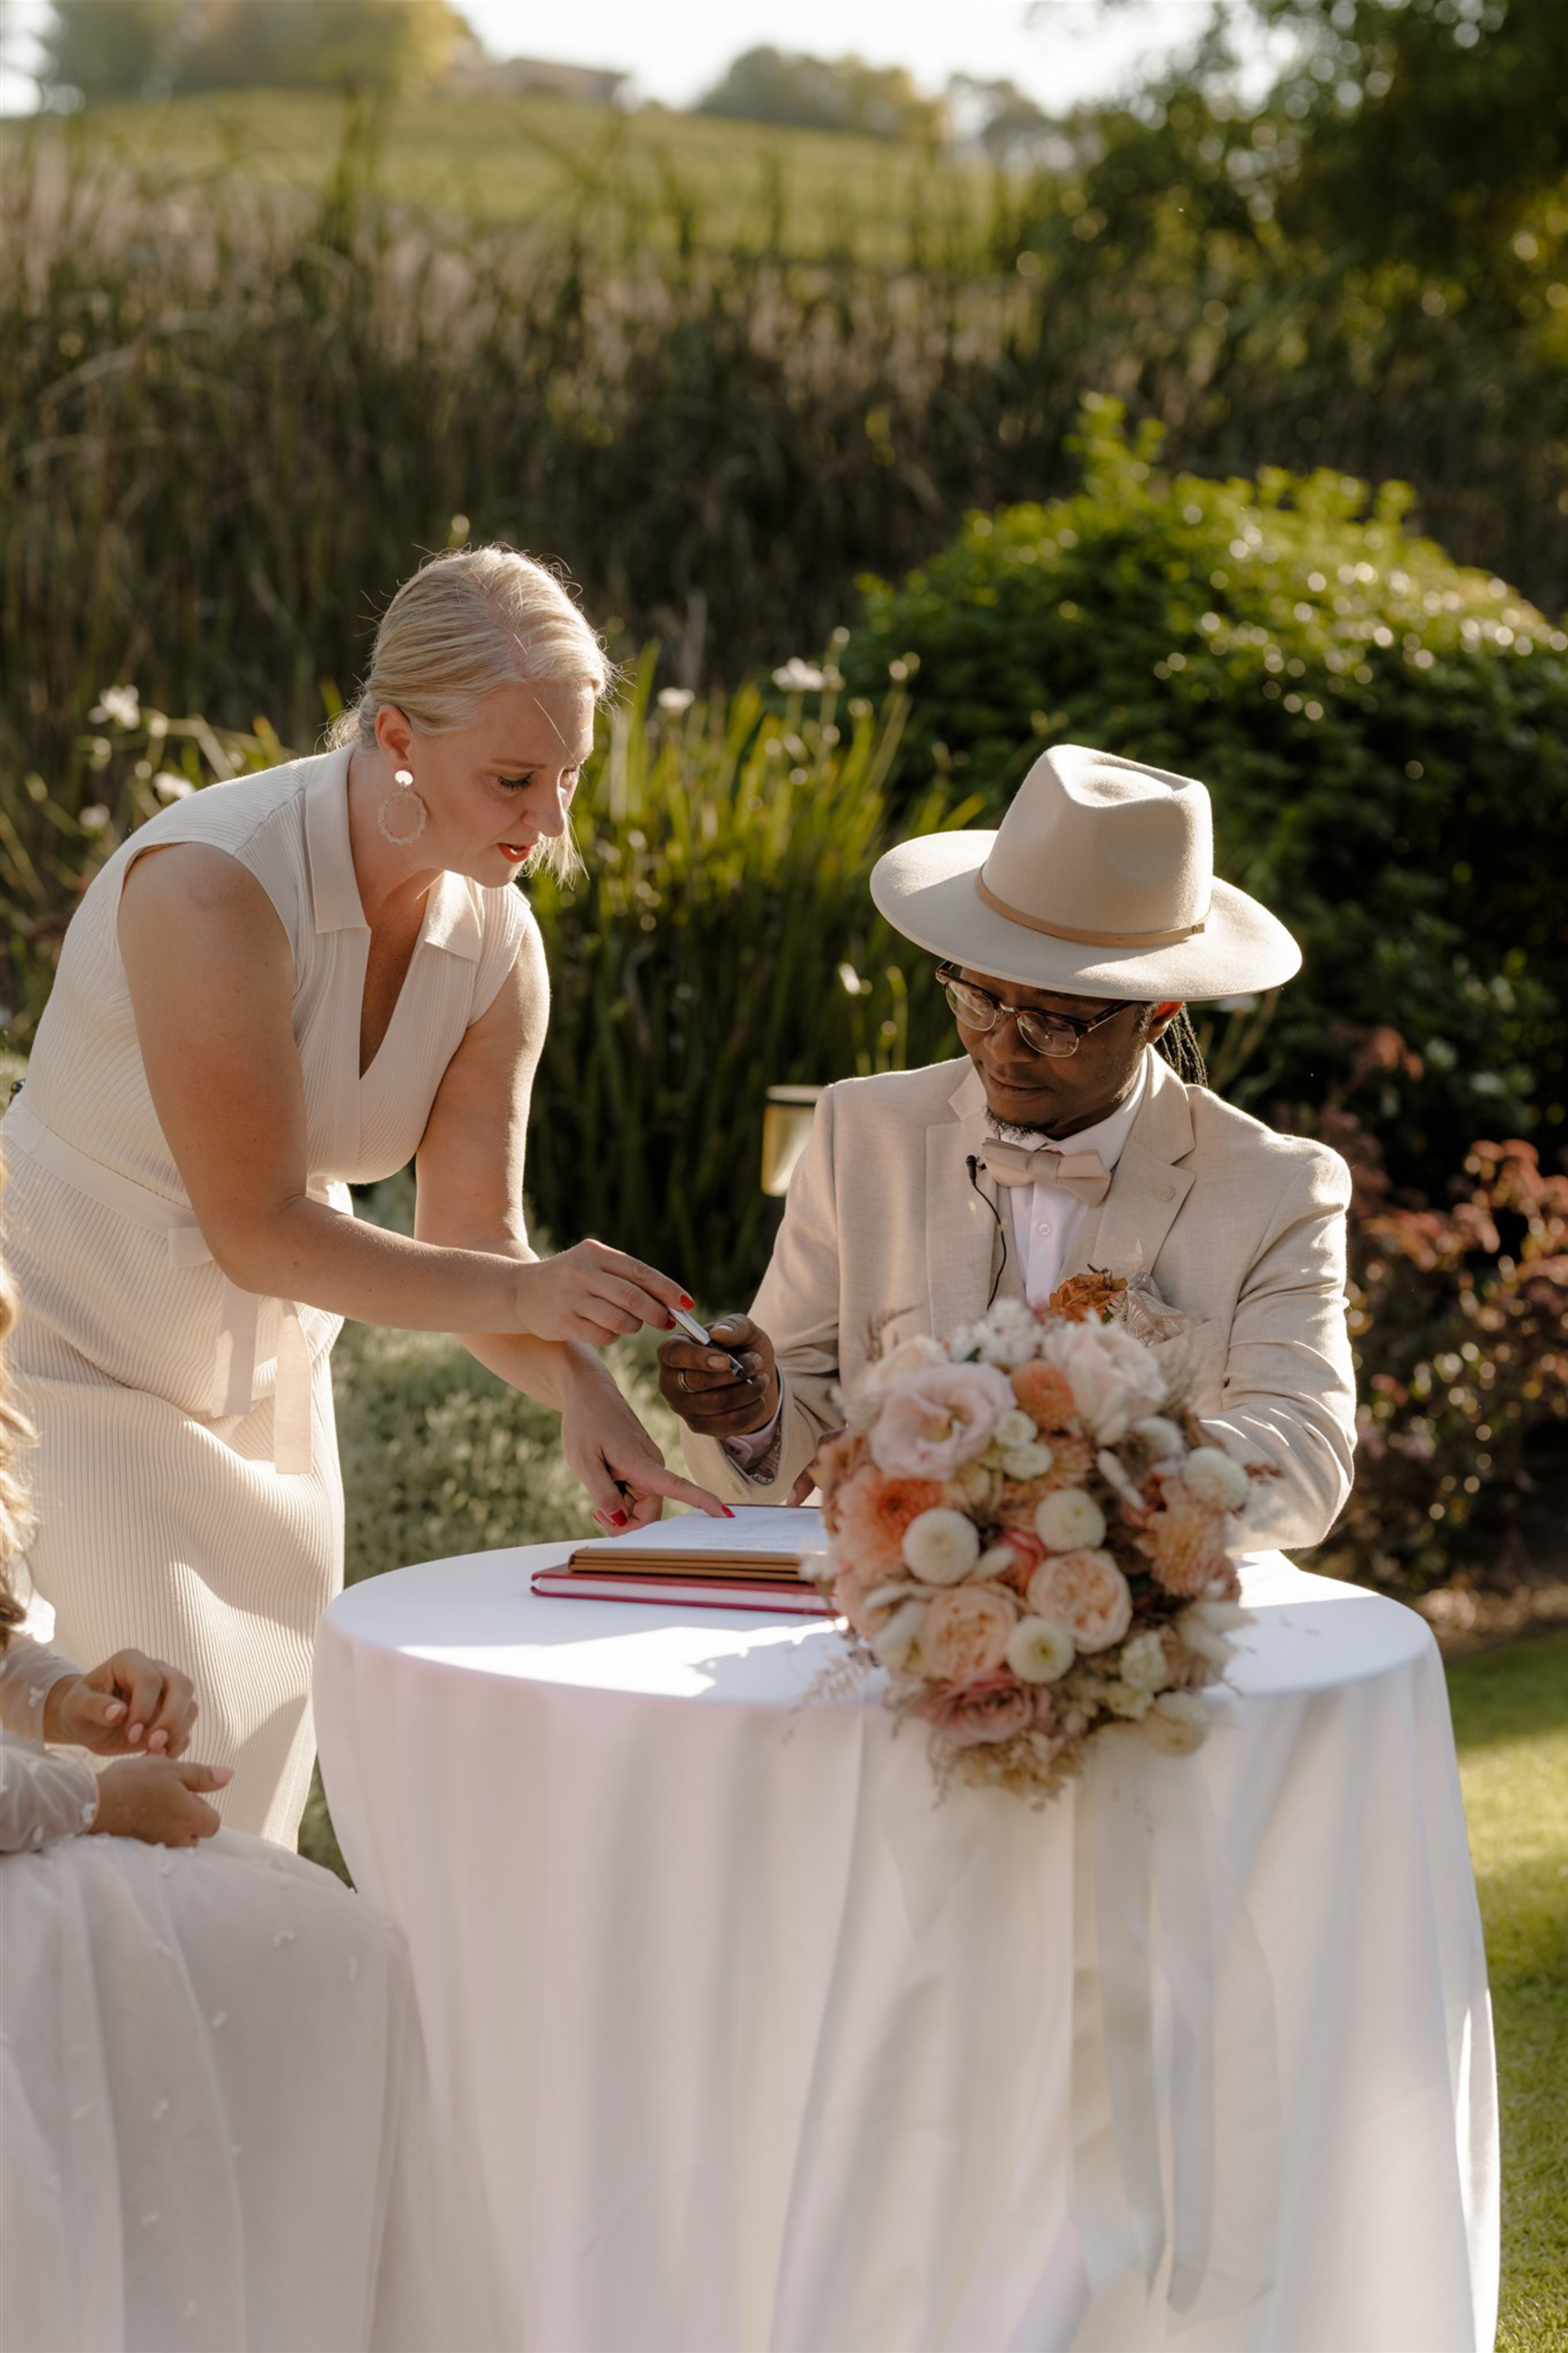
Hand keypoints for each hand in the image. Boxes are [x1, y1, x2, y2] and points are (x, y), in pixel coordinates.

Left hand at [44, 1649, 198, 1756]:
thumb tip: (118, 1713)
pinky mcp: (173, 1714)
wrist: (86, 1722)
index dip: (144, 1707)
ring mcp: (168, 1691)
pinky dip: (176, 1744)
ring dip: (177, 1732)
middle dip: (172, 1718)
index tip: (131, 1734)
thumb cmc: (78, 1708)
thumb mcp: (76, 1705)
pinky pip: (186, 1727)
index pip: (149, 1679)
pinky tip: (154, 1756)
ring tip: (153, 1752)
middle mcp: (156, 1671)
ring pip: (190, 1706)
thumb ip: (94, 1706)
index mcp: (130, 1662)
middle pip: (182, 1686)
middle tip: (154, 1745)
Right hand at [88, 1756, 232, 1845]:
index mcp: (192, 1819)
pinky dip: (155, 1829)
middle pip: (196, 1834)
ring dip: (171, 1823)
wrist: (97, 1801)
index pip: (213, 1823)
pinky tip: (141, 1812)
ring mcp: (159, 1846)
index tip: (187, 1794)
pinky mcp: (142, 1849)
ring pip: (177, 1839)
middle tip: (168, 1797)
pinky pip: (159, 1842)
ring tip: (153, 1803)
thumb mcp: (174, 1769)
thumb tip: (230, 1775)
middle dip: (188, 1818)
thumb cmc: (137, 1781)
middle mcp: (178, 1838)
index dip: (203, 1806)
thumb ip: (203, 1775)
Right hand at [513, 1242, 692, 1347]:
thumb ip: (627, 1278)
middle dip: (657, 1313)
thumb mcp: (593, 1266)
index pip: (640, 1272)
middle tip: (667, 1322)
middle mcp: (582, 1272)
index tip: (687, 1304)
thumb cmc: (570, 1280)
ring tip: (630, 1323)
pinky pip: (603, 1336)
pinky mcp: (562, 1322)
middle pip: (632, 1298)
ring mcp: (570, 1298)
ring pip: (620, 1320)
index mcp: (595, 1253)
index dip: (667, 1289)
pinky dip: (613, 1336)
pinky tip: (607, 1329)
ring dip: (633, 1326)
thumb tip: (672, 1301)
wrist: (519, 1291)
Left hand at [560, 1364, 732, 1530]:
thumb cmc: (585, 1422)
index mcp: (643, 1463)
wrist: (588, 1391)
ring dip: (618, 1508)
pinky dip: (619, 1497)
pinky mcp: (643, 1465)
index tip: (726, 1513)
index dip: (702, 1501)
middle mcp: (653, 1466)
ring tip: (596, 1486)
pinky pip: (636, 1493)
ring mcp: (649, 1466)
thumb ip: (603, 1494)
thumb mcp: (584, 1462)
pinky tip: (602, 1480)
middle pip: (649, 1515)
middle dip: (625, 1522)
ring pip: (640, 1506)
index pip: (678, 1486)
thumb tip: (621, 1521)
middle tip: (596, 1514)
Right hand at [657, 1315, 778, 1439]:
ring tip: (762, 1380)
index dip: (699, 1358)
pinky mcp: (697, 1426)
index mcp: (672, 1351)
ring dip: (748, 1391)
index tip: (726, 1360)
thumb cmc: (741, 1347)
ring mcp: (682, 1407)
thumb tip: (719, 1333)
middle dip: (735, 1373)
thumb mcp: (744, 1330)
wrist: (752, 1378)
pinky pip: (727, 1424)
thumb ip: (734, 1325)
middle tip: (757, 1363)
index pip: (675, 1353)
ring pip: (717, 1404)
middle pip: (698, 1382)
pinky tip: (760, 1400)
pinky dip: (751, 1410)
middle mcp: (669, 1381)